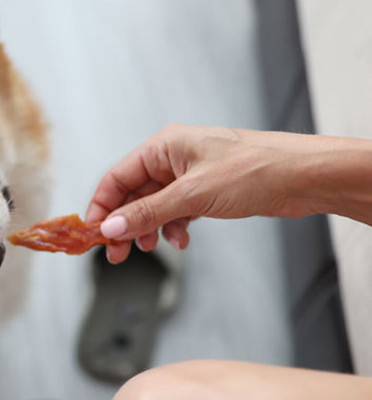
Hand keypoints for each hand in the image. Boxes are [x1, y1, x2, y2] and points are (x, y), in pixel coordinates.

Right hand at [86, 124, 309, 263]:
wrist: (305, 177)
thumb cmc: (255, 170)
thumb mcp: (193, 195)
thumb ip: (148, 213)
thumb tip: (111, 228)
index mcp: (164, 146)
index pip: (118, 177)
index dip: (102, 206)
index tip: (94, 233)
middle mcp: (173, 158)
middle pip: (133, 194)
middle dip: (125, 224)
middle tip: (117, 253)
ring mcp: (190, 176)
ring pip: (154, 206)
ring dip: (150, 229)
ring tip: (152, 247)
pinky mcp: (205, 192)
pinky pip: (176, 212)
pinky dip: (174, 228)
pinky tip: (182, 240)